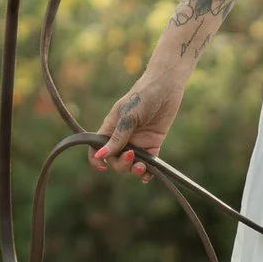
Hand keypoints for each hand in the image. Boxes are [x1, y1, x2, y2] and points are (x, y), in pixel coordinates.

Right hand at [92, 60, 185, 181]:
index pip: (96, 147)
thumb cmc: (143, 95)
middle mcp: (122, 137)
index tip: (103, 166)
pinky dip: (146, 172)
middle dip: (120, 164)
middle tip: (131, 156)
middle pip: (114, 160)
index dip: (96, 159)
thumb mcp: (129, 116)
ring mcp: (138, 142)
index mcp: (110, 128)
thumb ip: (117, 137)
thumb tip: (101, 155)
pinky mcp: (153, 144)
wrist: (166, 86)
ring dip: (133, 170)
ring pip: (130, 164)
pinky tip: (147, 176)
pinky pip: (148, 163)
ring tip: (141, 167)